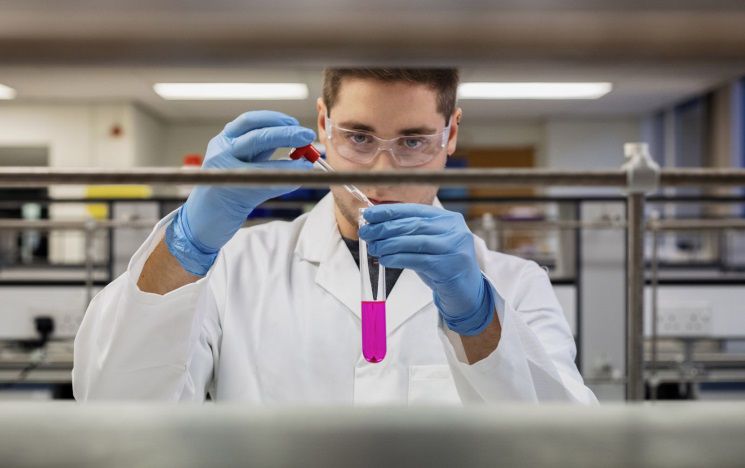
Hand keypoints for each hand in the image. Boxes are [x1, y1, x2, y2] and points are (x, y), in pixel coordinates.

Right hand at [166, 111, 314, 275]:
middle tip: (307, 135)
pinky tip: (298, 178)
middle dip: (286, 134)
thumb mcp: (242, 160)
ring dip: (288, 160)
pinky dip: (285, 180)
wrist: (205, 217)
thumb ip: (263, 149)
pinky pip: (265, 183)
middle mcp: (222, 151)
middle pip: (257, 136)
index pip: (250, 121)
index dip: (275, 119)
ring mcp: (226, 172)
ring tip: (306, 160)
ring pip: (261, 166)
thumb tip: (295, 138)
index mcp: (225, 140)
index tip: (294, 122)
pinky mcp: (233, 192)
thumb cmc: (228, 187)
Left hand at [359, 204, 494, 335]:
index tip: (370, 214)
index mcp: (449, 219)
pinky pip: (416, 260)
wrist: (466, 292)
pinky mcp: (448, 267)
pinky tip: (384, 259)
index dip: (390, 211)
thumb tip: (377, 225)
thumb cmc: (443, 265)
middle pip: (413, 225)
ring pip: (413, 241)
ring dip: (388, 244)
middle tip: (366, 232)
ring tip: (373, 247)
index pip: (415, 210)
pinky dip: (397, 259)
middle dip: (385, 228)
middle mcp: (454, 231)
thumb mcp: (430, 243)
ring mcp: (453, 249)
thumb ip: (410, 233)